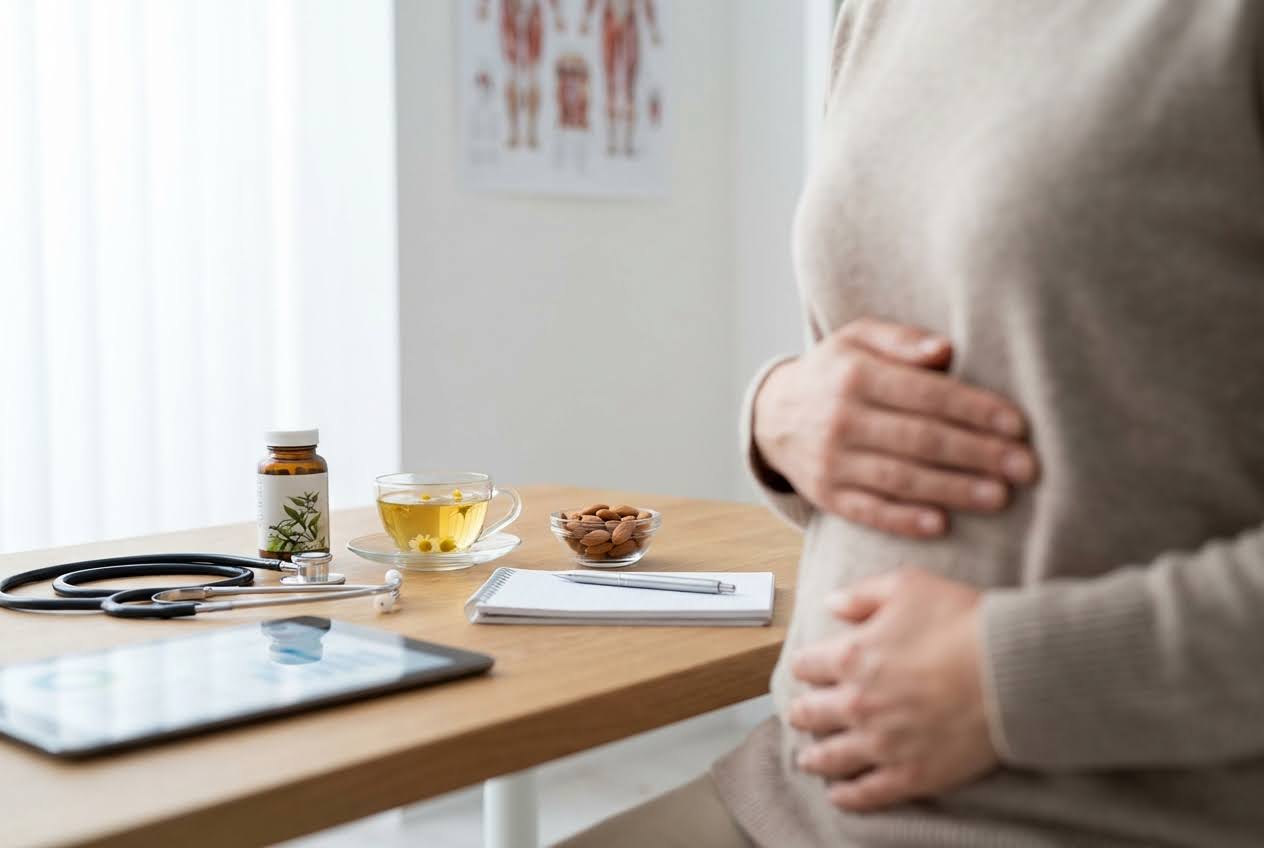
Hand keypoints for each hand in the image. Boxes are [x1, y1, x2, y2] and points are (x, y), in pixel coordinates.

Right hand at [752, 318, 1037, 537]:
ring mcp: (832, 461)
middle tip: (1026, 467)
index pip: (927, 394)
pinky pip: (868, 511)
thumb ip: (902, 340)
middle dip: (978, 453)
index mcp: (856, 375)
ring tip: (999, 496)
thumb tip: (946, 350)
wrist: (772, 415)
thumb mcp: (857, 339)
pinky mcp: (826, 495)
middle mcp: (842, 419)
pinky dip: (904, 520)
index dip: (975, 410)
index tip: (1018, 425)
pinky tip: (940, 524)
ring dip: (952, 489)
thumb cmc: (833, 373)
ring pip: (900, 478)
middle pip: (920, 439)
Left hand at [788, 568, 997, 810]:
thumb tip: (831, 603)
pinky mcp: (911, 774)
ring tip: (808, 761)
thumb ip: (863, 595)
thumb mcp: (907, 586)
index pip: (807, 665)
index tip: (807, 670)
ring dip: (815, 758)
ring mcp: (882, 743)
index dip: (806, 665)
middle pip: (811, 713)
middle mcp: (857, 703)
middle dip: (803, 712)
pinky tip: (839, 796)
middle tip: (801, 715)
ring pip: (831, 757)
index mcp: (851, 657)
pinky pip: (869, 793)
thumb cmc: (963, 621)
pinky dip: (849, 797)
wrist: (1012, 669)